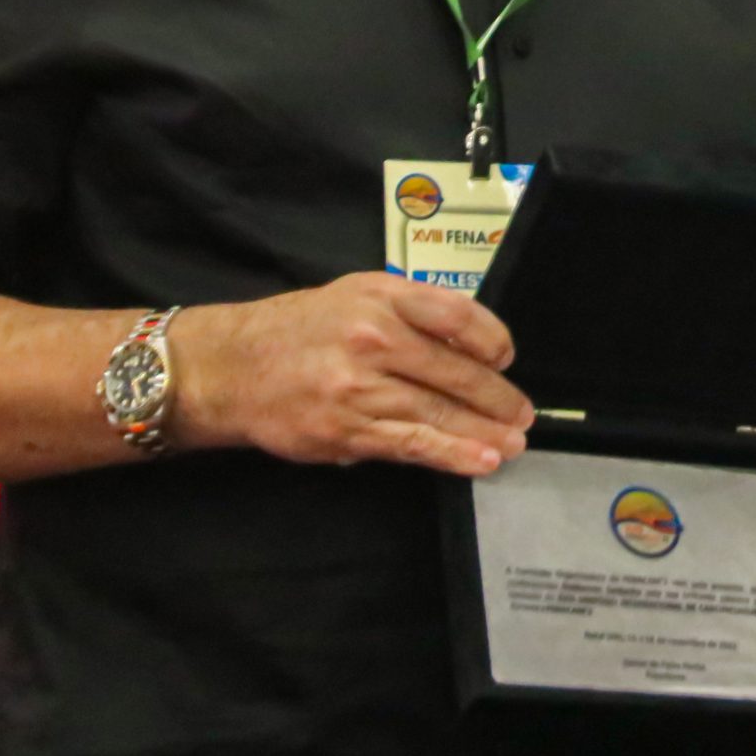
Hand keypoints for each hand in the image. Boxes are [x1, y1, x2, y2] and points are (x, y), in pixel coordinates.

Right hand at [176, 272, 531, 474]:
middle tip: (524, 413)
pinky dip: (453, 455)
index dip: (492, 338)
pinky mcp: (346, 431)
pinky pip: (412, 444)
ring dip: (485, 431)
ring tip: (514, 442)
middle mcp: (372, 337)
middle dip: (498, 397)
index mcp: (380, 296)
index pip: (456, 313)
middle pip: (455, 370)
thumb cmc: (301, 329)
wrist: (231, 367)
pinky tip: (481, 461)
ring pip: (438, 412)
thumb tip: (470, 345)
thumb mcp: (355, 295)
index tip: (506, 357)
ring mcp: (359, 387)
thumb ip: (410, 311)